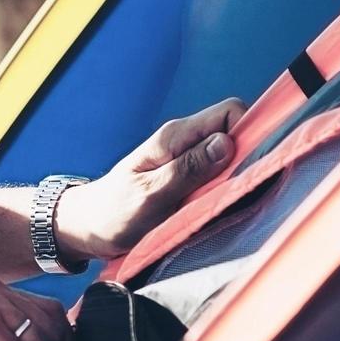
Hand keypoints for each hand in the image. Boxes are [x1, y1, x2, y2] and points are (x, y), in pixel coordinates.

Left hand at [54, 98, 247, 260]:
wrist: (87, 228)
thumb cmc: (112, 212)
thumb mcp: (151, 194)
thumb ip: (188, 169)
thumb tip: (227, 143)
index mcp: (176, 137)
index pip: (230, 112)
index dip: (249, 132)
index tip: (252, 164)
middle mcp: (185, 143)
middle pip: (235, 135)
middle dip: (245, 161)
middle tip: (232, 193)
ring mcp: (187, 162)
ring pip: (230, 160)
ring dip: (233, 181)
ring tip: (218, 205)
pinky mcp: (187, 181)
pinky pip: (217, 179)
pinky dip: (221, 193)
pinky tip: (212, 210)